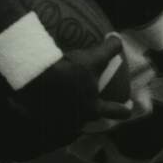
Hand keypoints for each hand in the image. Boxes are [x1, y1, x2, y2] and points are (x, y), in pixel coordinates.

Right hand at [12, 36, 132, 145]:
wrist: (34, 76)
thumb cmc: (68, 70)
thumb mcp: (92, 58)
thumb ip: (109, 49)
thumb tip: (117, 38)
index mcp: (93, 108)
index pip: (116, 111)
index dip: (124, 109)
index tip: (128, 108)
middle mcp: (78, 121)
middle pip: (90, 118)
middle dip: (91, 113)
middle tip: (90, 104)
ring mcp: (59, 124)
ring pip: (69, 122)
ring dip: (68, 114)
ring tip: (64, 103)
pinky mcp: (41, 122)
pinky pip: (48, 120)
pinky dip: (48, 114)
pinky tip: (43, 104)